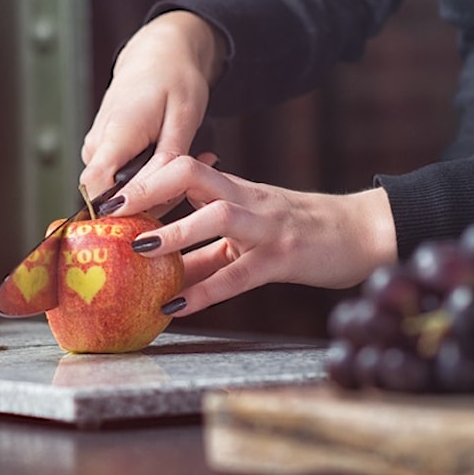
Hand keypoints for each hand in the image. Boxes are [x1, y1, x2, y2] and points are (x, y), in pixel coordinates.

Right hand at [79, 10, 226, 200]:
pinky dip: (150, 177)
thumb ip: (166, 161)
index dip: (116, 211)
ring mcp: (96, 149)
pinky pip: (121, 178)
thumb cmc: (173, 79)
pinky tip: (174, 159)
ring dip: (155, 188)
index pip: (95, 187)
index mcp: (115, 134)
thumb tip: (152, 196)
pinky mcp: (103, 152)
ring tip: (192, 161)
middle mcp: (97, 145)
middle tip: (193, 183)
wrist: (157, 55)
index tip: (149, 221)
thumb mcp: (183, 118)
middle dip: (151, 201)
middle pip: (110, 196)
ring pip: (118, 189)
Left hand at [108, 155, 398, 315]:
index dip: (145, 177)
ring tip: (138, 250)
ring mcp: (267, 227)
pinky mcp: (285, 258)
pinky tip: (175, 306)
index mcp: (235, 190)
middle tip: (112, 209)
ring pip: (216, 217)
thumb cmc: (303, 232)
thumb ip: (207, 242)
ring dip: (174, 232)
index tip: (108, 195)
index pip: (183, 168)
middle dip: (148, 188)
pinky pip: (240, 274)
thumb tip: (158, 264)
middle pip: (192, 173)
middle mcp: (247, 201)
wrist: (366, 233)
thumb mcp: (251, 229)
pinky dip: (205, 291)